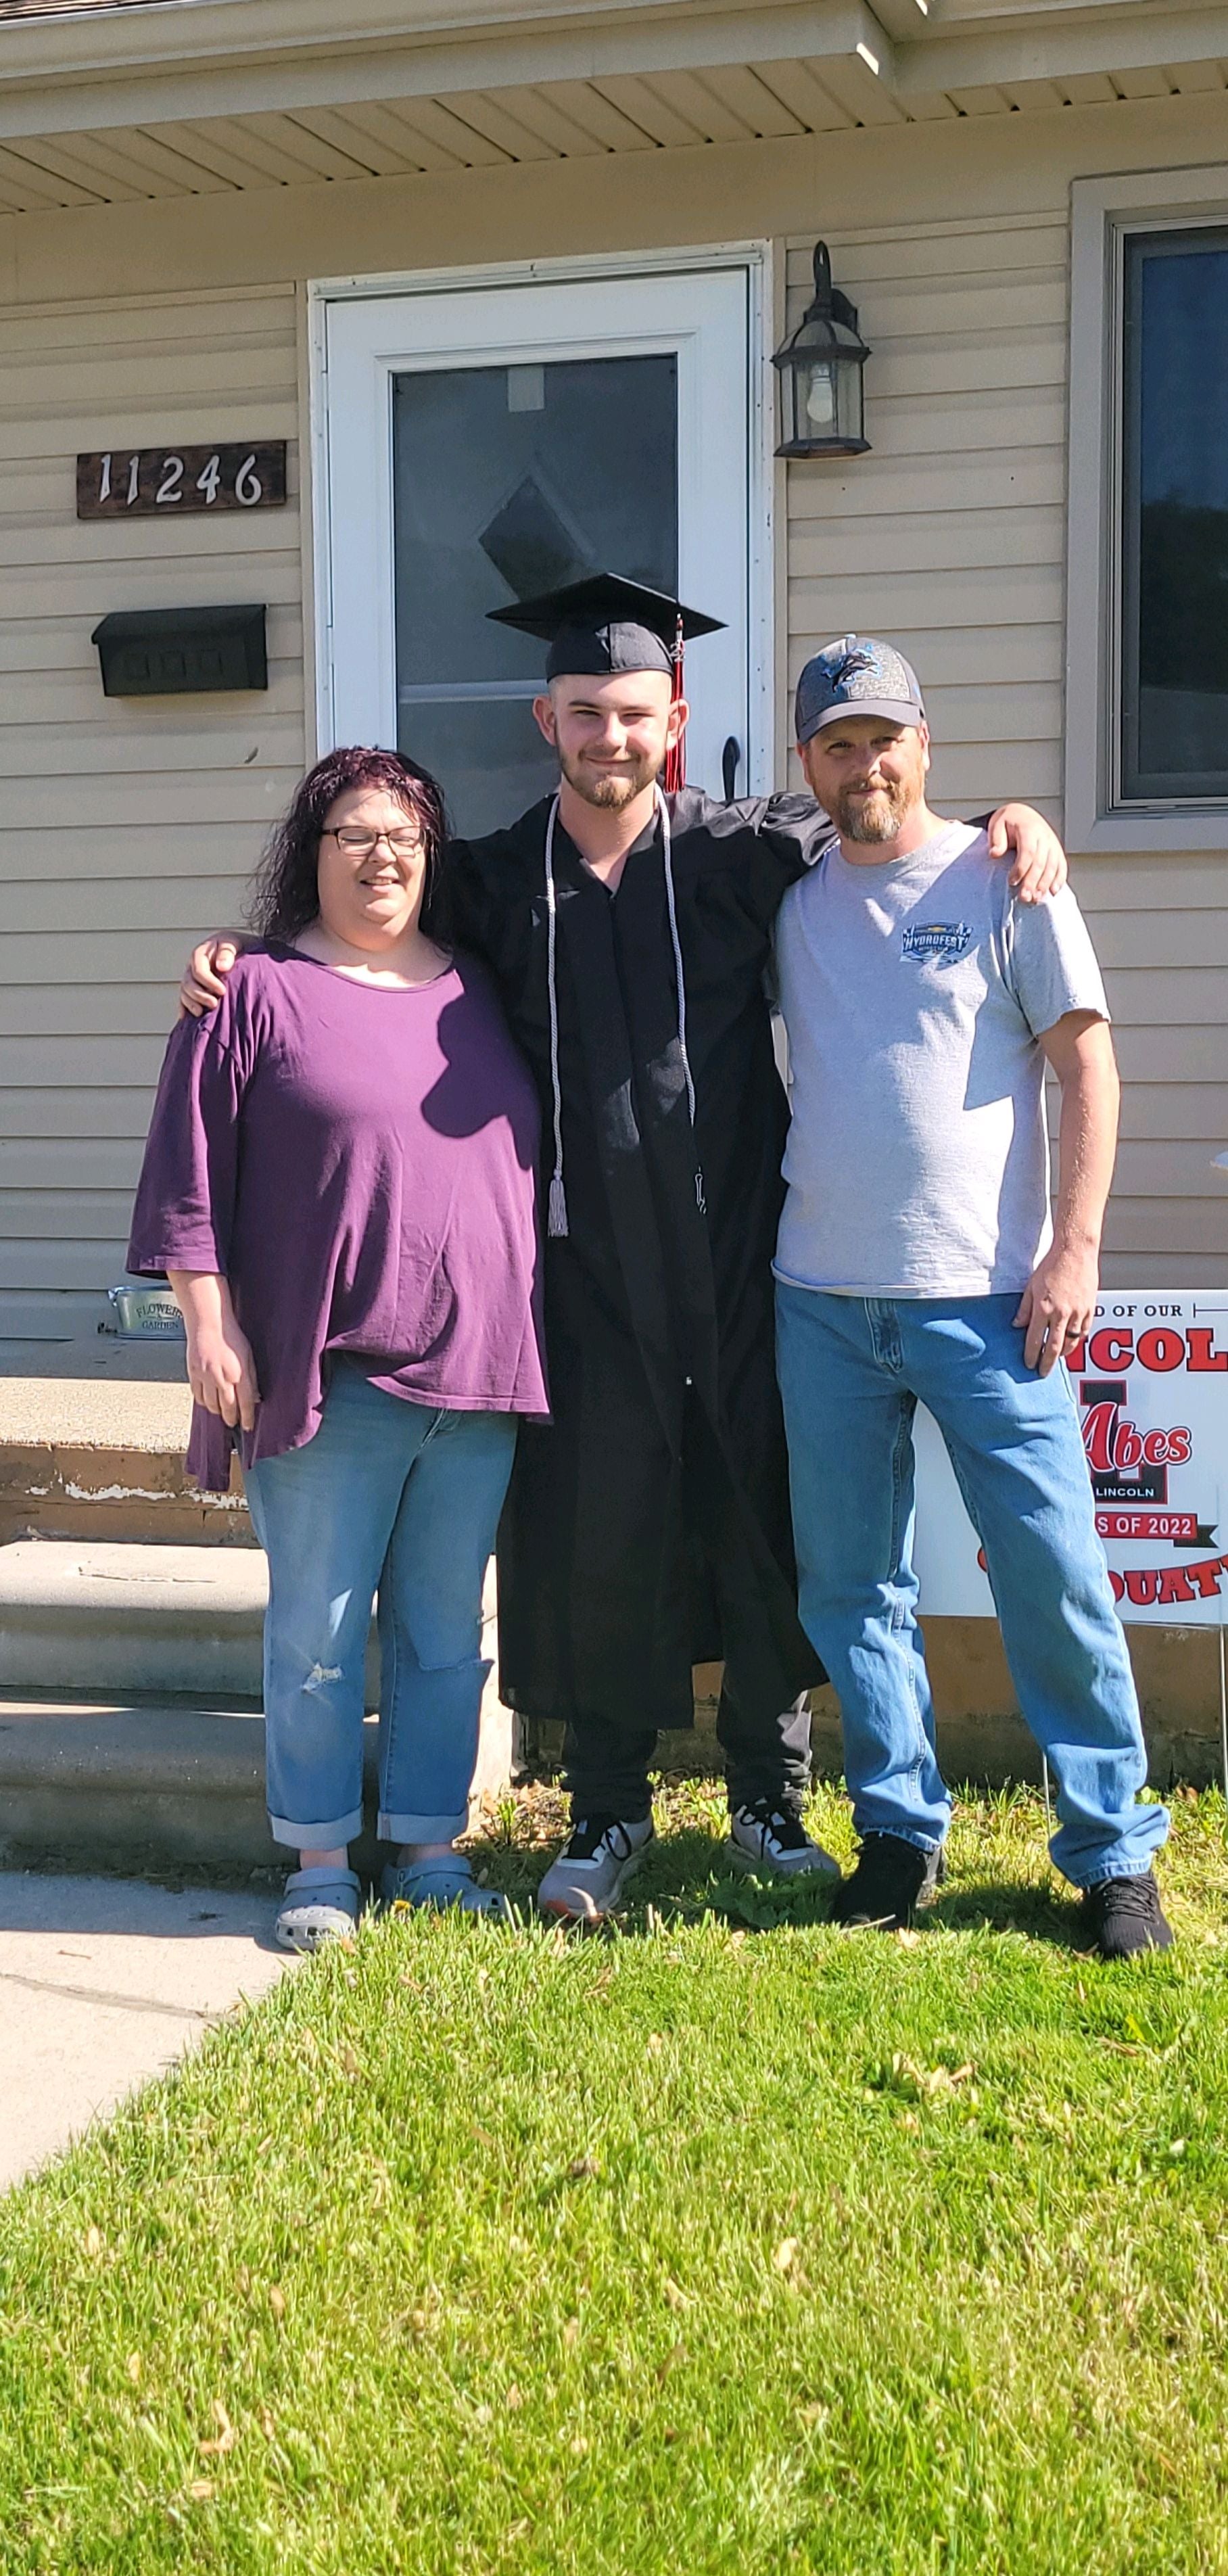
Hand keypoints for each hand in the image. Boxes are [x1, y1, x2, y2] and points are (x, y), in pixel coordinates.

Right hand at [178, 937, 237, 1019]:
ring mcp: (190, 978)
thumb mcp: (232, 944)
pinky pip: (183, 998)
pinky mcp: (192, 988)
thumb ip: (227, 953)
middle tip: (214, 1004)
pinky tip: (185, 1017)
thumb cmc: (233, 946)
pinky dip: (184, 1007)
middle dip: (200, 995)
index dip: (209, 982)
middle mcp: (191, 967)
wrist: (234, 950)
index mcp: (199, 954)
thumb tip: (222, 967)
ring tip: (202, 1013)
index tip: (222, 991)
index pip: (199, 971)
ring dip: (192, 1003)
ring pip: (184, 992)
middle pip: (188, 983)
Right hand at [185, 1315, 260, 1429]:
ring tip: (222, 1412)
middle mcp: (222, 1377)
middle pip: (227, 1407)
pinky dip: (204, 1402)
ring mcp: (206, 1377)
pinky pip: (198, 1396)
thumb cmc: (230, 1337)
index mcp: (239, 1373)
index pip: (245, 1403)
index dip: (247, 1417)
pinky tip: (209, 1401)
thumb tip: (254, 1397)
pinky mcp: (194, 1374)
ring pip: (211, 1405)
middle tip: (234, 1423)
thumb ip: (251, 1378)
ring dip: (218, 1411)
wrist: (208, 1323)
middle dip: (231, 1418)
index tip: (248, 1426)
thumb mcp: (248, 1356)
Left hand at [986, 805, 1066, 904]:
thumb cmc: (1008, 822)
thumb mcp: (997, 825)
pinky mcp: (1057, 851)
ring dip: (1045, 884)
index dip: (1021, 869)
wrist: (1022, 814)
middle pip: (1041, 862)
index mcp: (1029, 828)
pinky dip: (1059, 880)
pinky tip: (1053, 892)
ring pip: (1053, 866)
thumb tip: (995, 853)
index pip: (1028, 851)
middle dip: (1032, 882)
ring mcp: (1053, 844)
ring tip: (1035, 899)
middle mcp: (1044, 836)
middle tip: (1024, 897)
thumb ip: (996, 839)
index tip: (1011, 882)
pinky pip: (1062, 866)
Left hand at [1014, 1242, 1098, 1375]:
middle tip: (1042, 1372)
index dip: (1031, 1355)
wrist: (1075, 1251)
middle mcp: (1062, 1313)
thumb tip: (1017, 1325)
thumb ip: (1024, 1308)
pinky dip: (1077, 1340)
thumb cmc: (1052, 1265)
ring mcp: (1078, 1312)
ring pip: (1071, 1342)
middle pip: (1055, 1347)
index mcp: (1044, 1308)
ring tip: (1057, 1358)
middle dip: (1047, 1363)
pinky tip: (1072, 1342)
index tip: (1029, 1364)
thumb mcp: (1030, 1286)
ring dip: (1064, 1353)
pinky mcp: (1090, 1308)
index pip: (1035, 1340)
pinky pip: (1084, 1331)